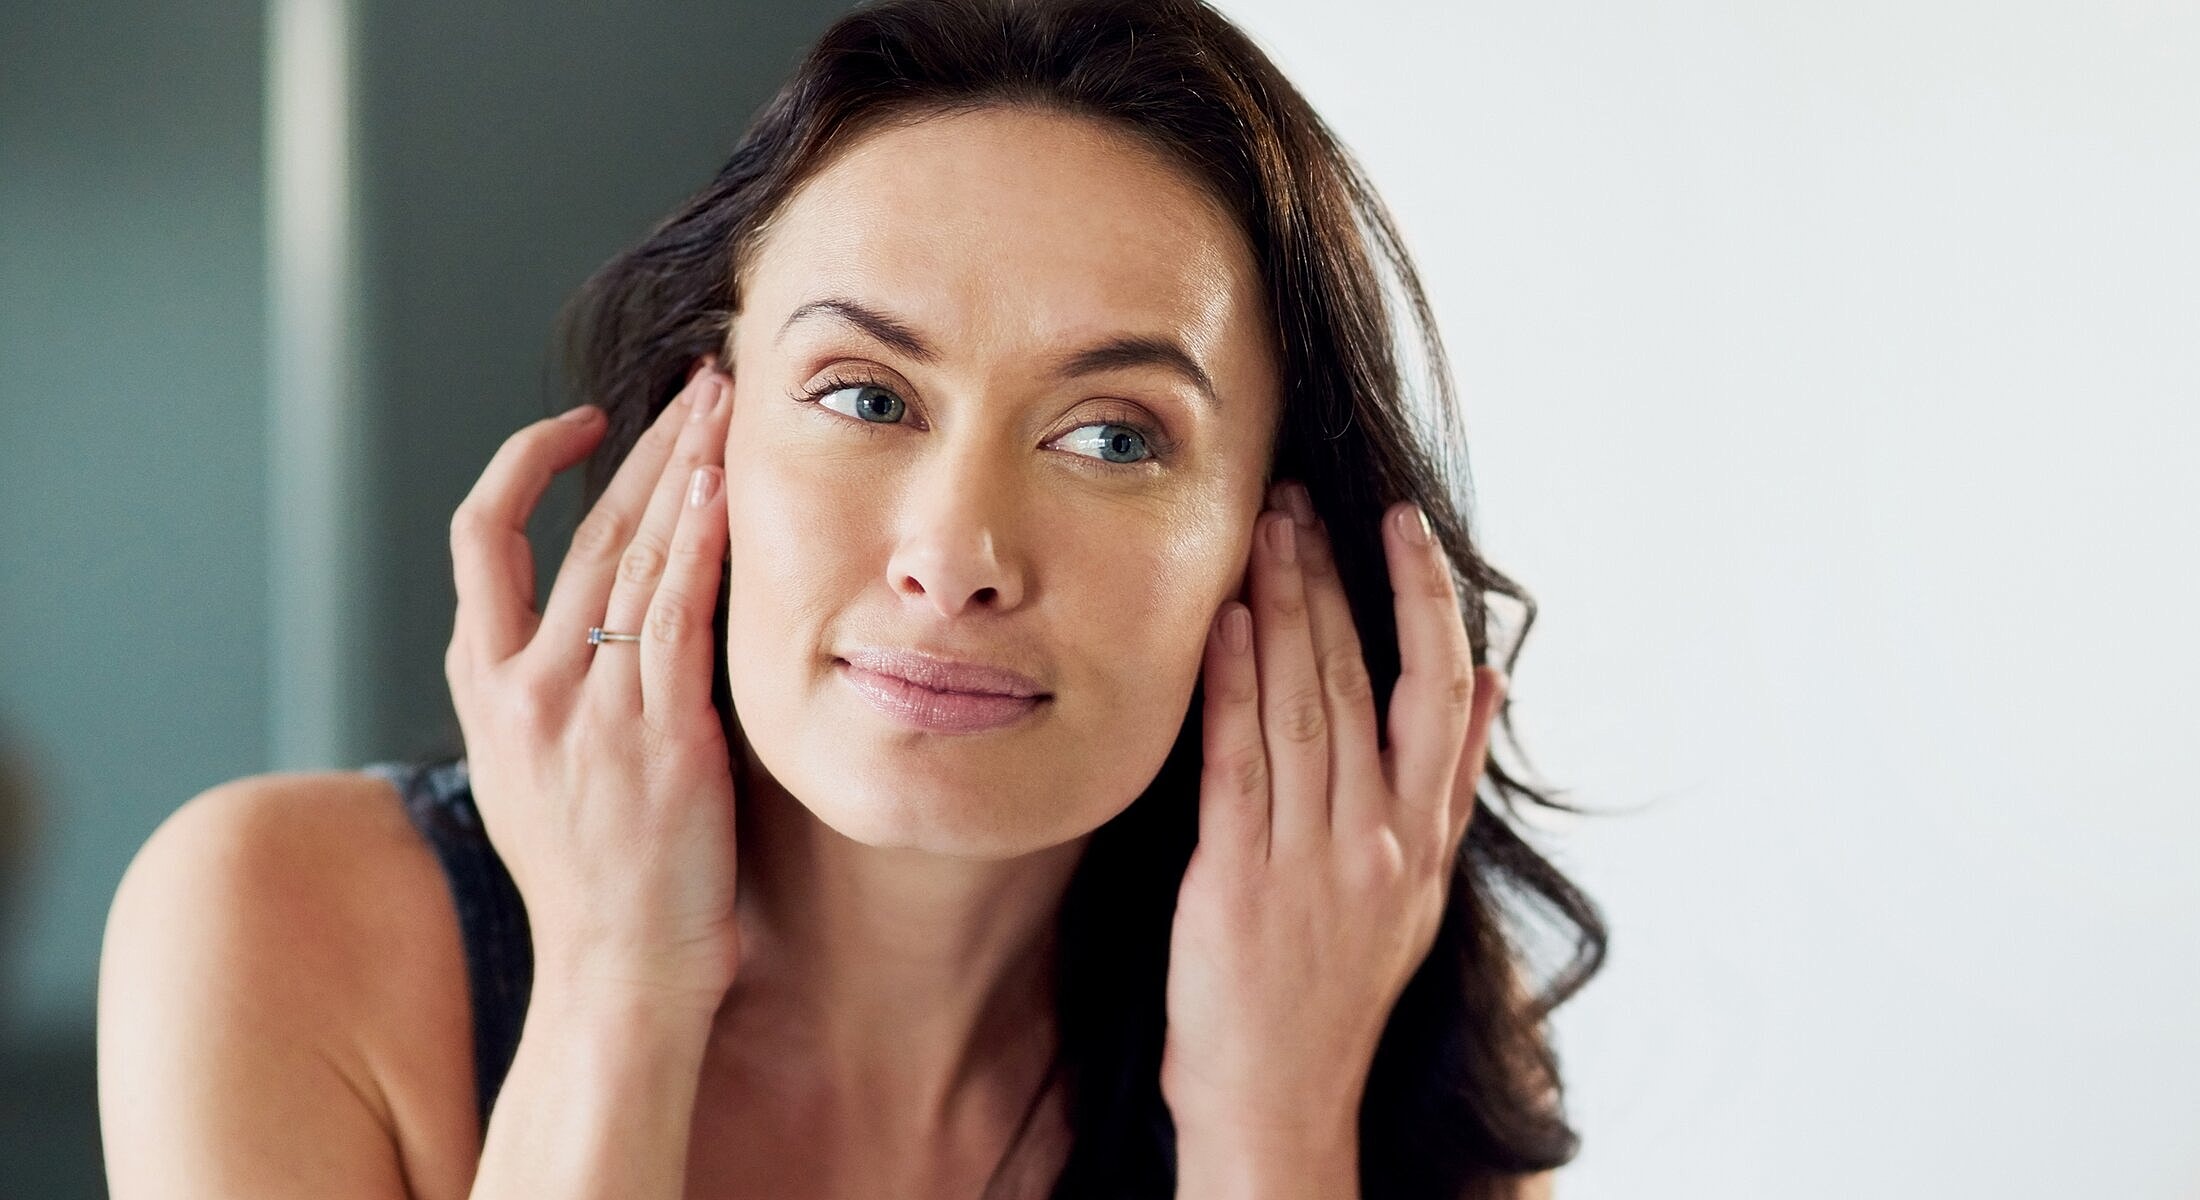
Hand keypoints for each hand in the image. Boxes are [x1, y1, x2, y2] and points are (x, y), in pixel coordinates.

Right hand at [444, 359, 740, 1011]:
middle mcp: (524, 687)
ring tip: (725, 405)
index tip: (585, 424)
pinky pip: (677, 616)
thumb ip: (550, 691)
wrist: (616, 975)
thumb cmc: (594, 883)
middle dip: (645, 444)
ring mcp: (587, 710)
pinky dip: (699, 544)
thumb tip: (596, 625)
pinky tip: (725, 488)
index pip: (482, 540)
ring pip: (632, 555)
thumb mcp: (534, 774)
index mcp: (484, 689)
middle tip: (698, 384)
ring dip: (684, 467)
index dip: (526, 465)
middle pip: (581, 528)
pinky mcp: (657, 737)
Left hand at [1159, 480, 1506, 1147]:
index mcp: (1422, 838)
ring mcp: (1309, 860)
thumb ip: (1450, 785)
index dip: (1425, 600)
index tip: (1402, 527)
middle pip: (1361, 680)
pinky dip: (1230, 687)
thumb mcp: (1419, 891)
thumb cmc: (1336, 990)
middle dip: (1329, 580)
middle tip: (1301, 501)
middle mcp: (1377, 841)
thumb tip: (1495, 683)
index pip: (1441, 692)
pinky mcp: (1237, 881)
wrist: (1278, 1101)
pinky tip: (1219, 625)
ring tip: (1263, 533)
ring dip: (1279, 610)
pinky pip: (1239, 763)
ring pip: (1302, 705)